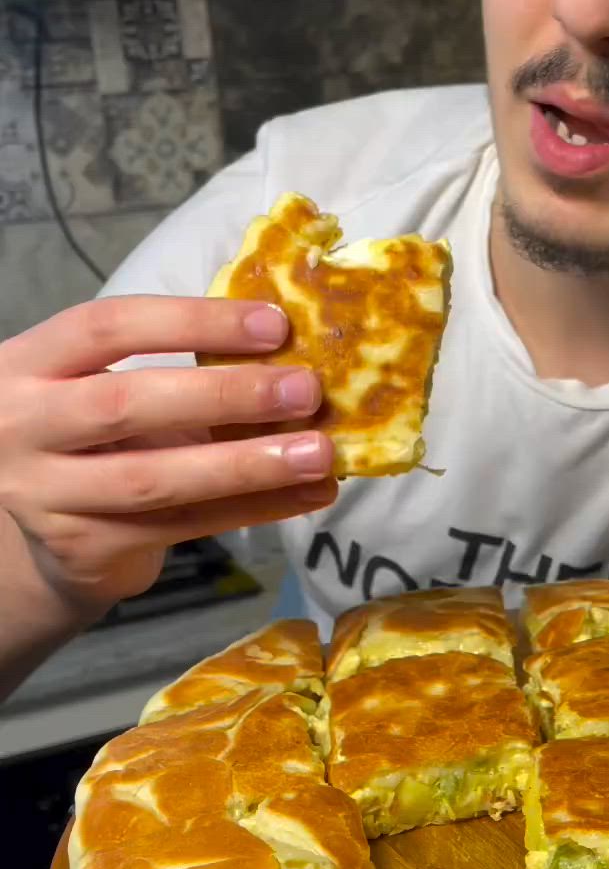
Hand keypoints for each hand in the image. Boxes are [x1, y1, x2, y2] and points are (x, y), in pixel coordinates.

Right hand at [0, 295, 336, 617]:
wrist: (50, 534)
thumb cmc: (97, 438)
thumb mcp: (109, 387)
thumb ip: (180, 370)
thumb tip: (292, 357)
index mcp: (31, 362)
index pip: (108, 326)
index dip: (192, 321)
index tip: (275, 325)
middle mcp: (22, 426)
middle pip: (126, 404)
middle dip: (225, 395)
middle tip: (305, 391)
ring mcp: (44, 494)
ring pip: (155, 479)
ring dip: (247, 465)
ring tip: (318, 455)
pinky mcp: (81, 548)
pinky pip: (180, 526)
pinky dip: (251, 510)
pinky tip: (304, 496)